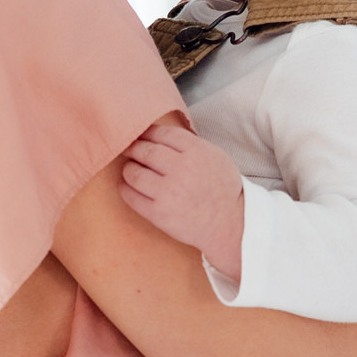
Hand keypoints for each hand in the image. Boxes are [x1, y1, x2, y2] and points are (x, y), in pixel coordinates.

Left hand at [120, 117, 245, 280]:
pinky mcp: (159, 213)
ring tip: (130, 170)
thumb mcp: (215, 156)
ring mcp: (168, 192)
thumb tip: (160, 134)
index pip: (161, 133)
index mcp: (196, 151)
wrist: (231, 224)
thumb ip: (190, 144)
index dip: (146, 133)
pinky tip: (127, 186)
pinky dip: (125, 188)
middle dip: (133, 149)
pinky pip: (131, 196)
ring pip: (133, 172)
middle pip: (144, 150)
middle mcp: (181, 169)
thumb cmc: (223, 189)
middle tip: (129, 151)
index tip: (140, 136)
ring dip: (128, 169)